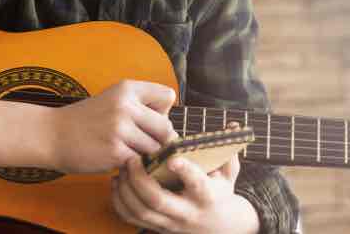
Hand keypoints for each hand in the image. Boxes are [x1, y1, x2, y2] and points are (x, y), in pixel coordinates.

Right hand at [51, 80, 178, 172]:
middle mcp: (125, 105)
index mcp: (127, 88)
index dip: (162, 111)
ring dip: (146, 156)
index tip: (148, 121)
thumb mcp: (113, 100)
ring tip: (129, 154)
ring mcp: (120, 129)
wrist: (51, 135)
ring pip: (155, 148)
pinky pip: (140, 163)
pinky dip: (133, 167)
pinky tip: (118, 162)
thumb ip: (141, 106)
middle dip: (159, 140)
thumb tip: (171, 128)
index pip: (167, 96)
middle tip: (142, 145)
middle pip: (166, 127)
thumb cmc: (87, 120)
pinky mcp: (115, 152)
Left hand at [110, 151, 259, 233]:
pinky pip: (131, 218)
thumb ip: (228, 151)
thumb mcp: (228, 175)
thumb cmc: (219, 193)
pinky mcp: (156, 228)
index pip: (197, 185)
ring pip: (140, 211)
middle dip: (140, 179)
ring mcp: (169, 223)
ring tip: (123, 167)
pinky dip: (119, 201)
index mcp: (206, 196)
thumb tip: (232, 126)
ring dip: (126, 189)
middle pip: (158, 201)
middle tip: (132, 158)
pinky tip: (118, 183)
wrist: (218, 228)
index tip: (172, 158)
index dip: (185, 171)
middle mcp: (186, 212)